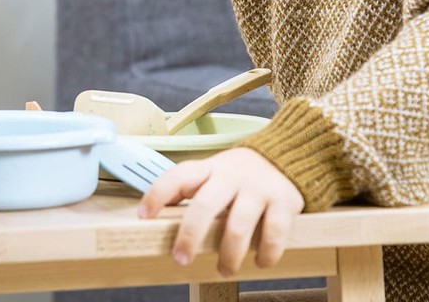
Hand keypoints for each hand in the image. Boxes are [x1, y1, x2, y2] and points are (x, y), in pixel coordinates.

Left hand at [137, 147, 304, 277]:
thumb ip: (188, 191)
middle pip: (205, 205)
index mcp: (209, 169)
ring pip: (238, 226)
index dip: (158, 194)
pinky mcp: (284, 203)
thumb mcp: (211, 174)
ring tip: (225, 269)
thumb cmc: (239, 176)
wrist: (284, 159)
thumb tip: (153, 215)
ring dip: (229, 255)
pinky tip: (260, 262)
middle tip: (181, 259)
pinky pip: (273, 234)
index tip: (144, 215)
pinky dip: (265, 254)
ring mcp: (258, 189)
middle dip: (190, 235)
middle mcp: (232, 176)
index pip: (178, 176)